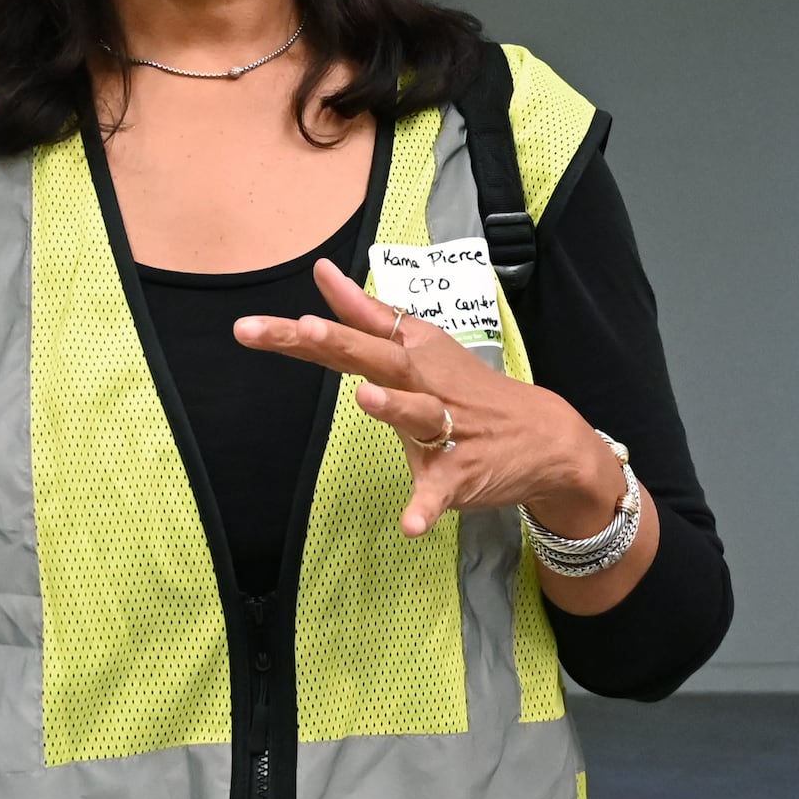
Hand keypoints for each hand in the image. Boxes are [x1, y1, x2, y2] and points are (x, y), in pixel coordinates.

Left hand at [235, 259, 622, 540]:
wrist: (544, 436)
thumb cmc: (466, 389)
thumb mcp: (419, 345)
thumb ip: (366, 313)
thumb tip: (323, 272)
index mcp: (410, 353)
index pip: (350, 338)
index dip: (302, 333)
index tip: (254, 327)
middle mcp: (426, 383)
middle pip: (380, 359)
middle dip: (342, 343)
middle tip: (306, 329)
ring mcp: (448, 428)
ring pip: (419, 414)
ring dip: (395, 407)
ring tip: (365, 399)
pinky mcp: (462, 473)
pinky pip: (440, 492)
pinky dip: (426, 508)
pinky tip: (410, 525)